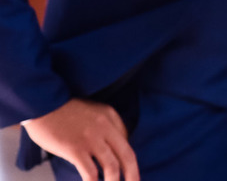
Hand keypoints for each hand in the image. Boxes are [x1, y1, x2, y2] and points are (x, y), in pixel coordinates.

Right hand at [22, 98, 138, 180]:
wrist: (42, 104)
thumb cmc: (63, 111)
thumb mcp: (91, 111)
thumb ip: (103, 126)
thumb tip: (108, 149)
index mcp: (110, 116)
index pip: (126, 142)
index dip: (128, 160)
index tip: (127, 171)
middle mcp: (105, 127)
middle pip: (127, 156)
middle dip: (133, 174)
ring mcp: (91, 139)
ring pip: (112, 166)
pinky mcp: (75, 149)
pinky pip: (90, 172)